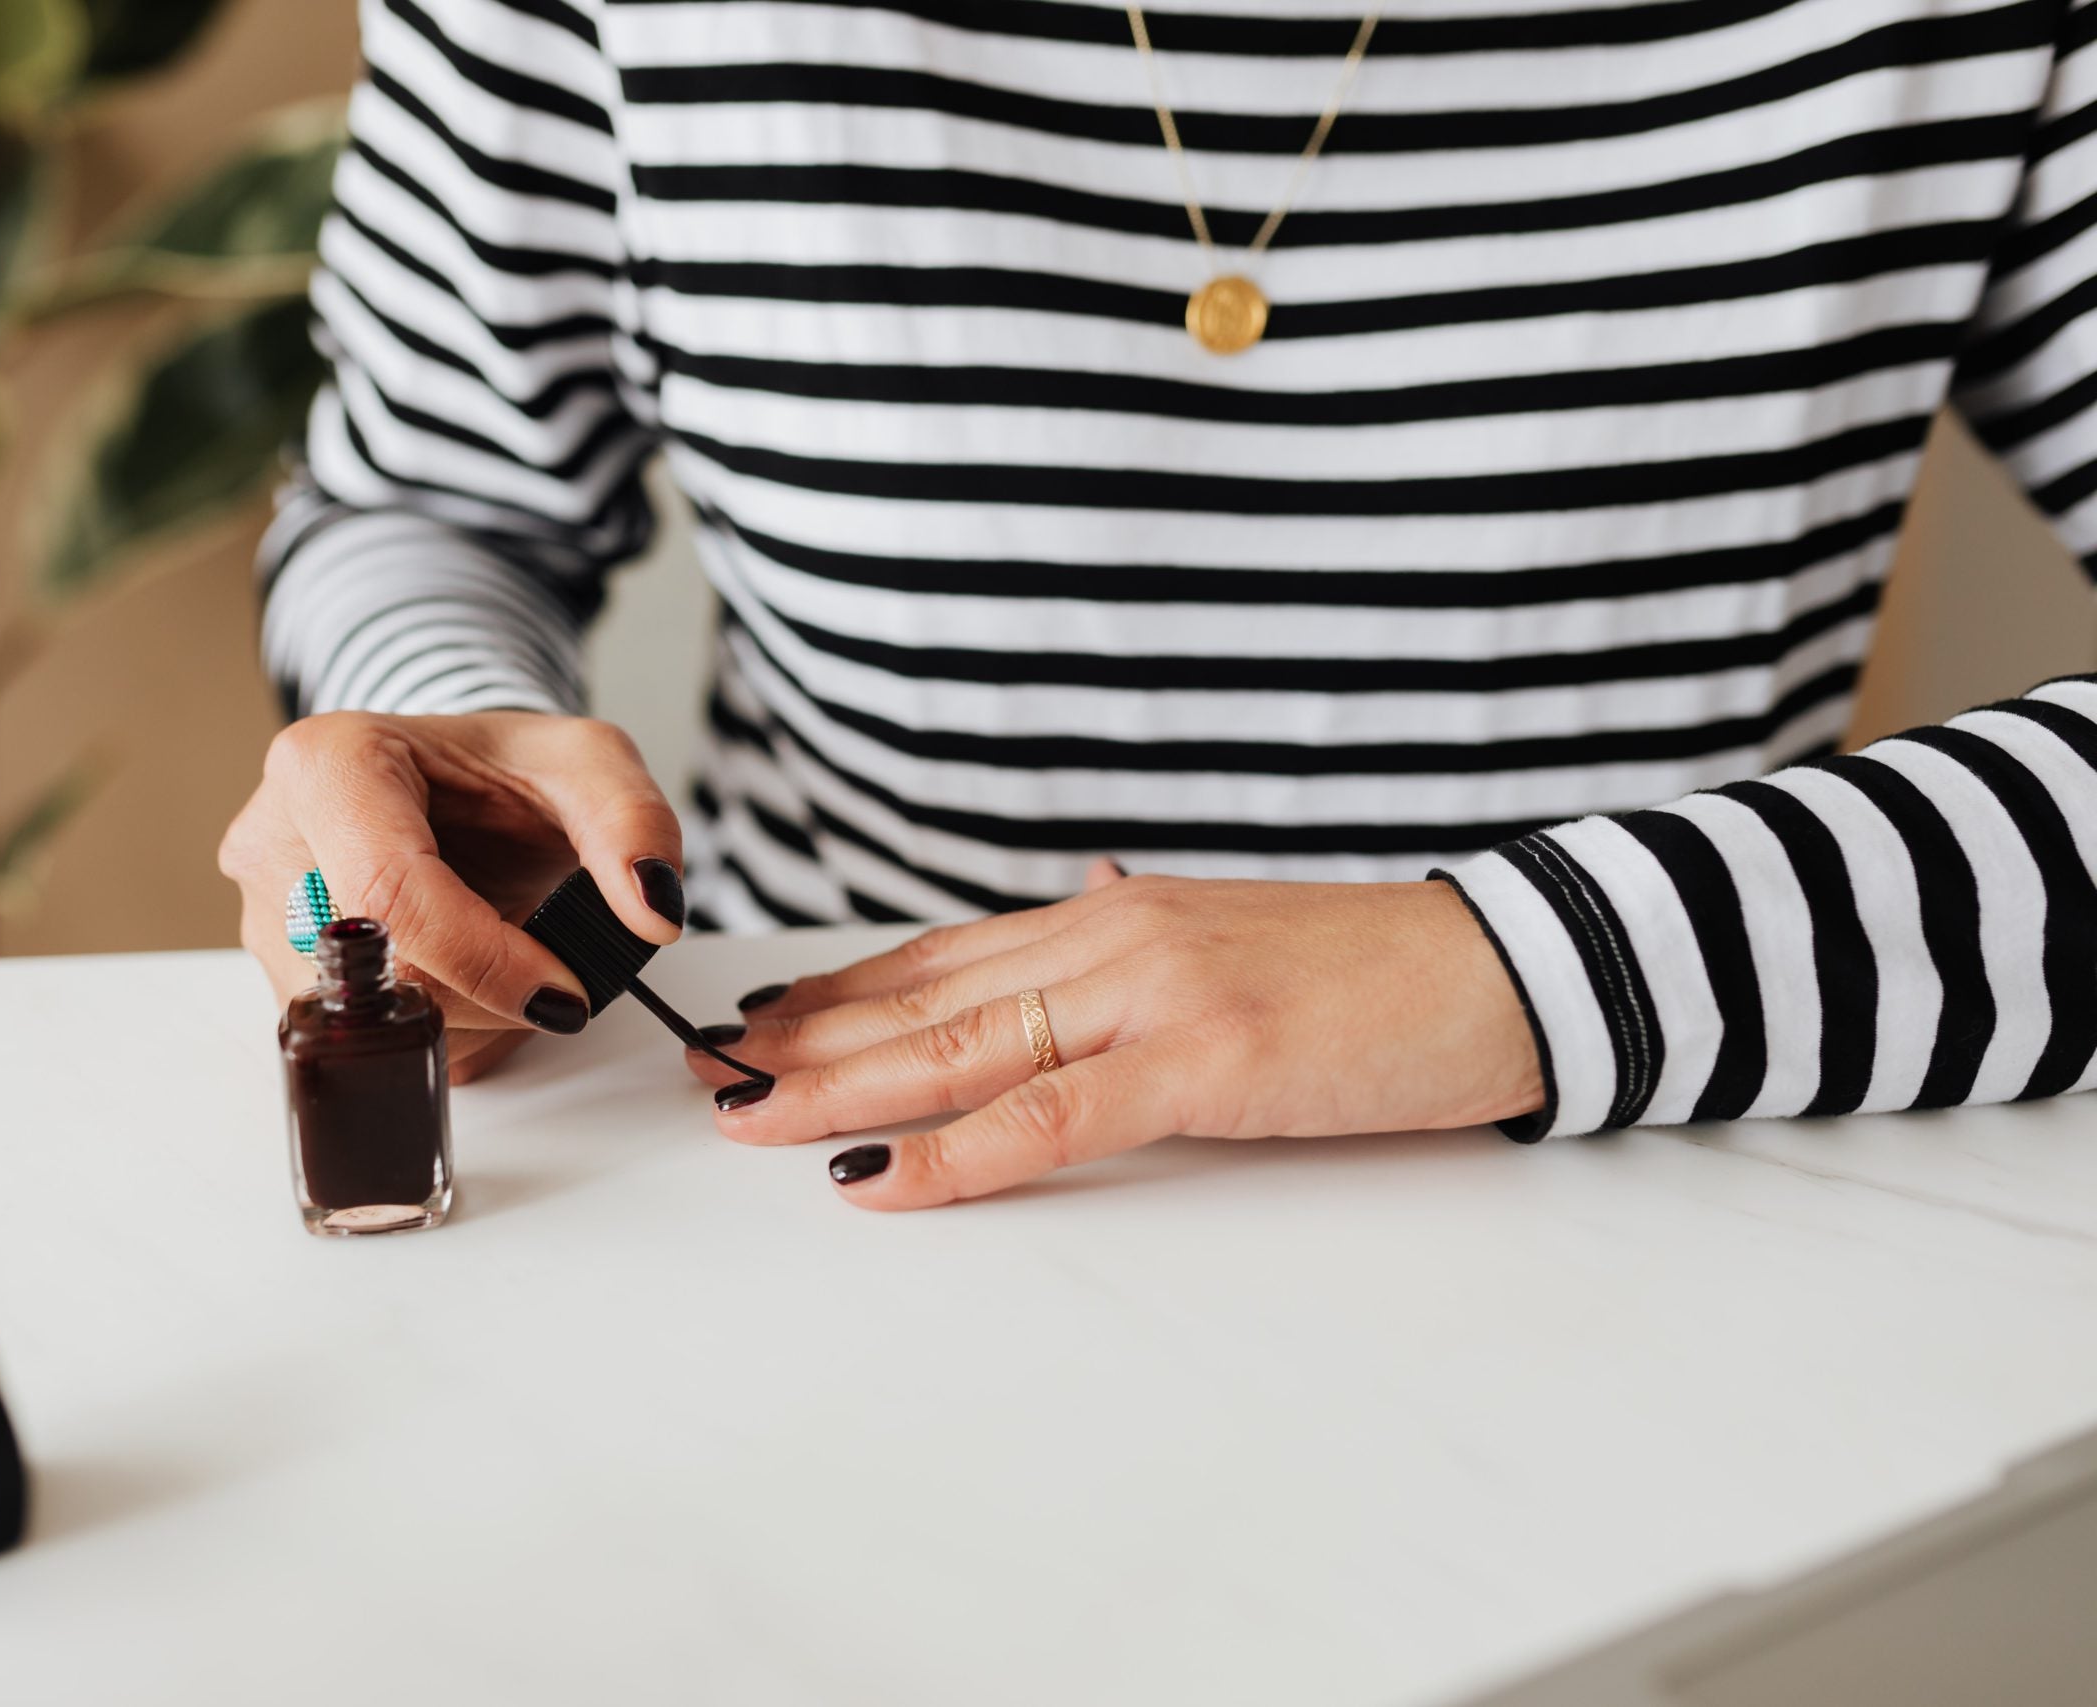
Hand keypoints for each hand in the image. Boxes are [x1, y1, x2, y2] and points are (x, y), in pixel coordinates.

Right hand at [218, 711, 684, 1081]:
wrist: (457, 791)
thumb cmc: (505, 773)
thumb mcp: (588, 765)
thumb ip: (633, 824)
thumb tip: (651, 910)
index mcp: (327, 764)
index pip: (391, 893)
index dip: (486, 960)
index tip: (566, 992)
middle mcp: (273, 840)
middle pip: (379, 970)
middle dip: (486, 995)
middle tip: (550, 972)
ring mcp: (265, 916)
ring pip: (368, 1022)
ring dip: (465, 1018)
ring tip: (507, 957)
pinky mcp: (282, 975)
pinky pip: (364, 1041)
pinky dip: (438, 1028)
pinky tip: (467, 980)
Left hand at [688, 863, 1543, 1207]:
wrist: (1503, 965)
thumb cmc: (1369, 977)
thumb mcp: (1224, 960)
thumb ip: (1133, 970)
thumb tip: (1063, 960)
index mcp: (1108, 920)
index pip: (938, 958)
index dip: (834, 994)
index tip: (751, 1023)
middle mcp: (1108, 938)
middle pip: (920, 997)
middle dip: (802, 1039)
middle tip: (704, 1070)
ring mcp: (1151, 992)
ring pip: (958, 1045)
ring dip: (837, 1085)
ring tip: (744, 1116)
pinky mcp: (1203, 1058)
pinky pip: (1049, 1115)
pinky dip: (951, 1151)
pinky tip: (872, 1177)